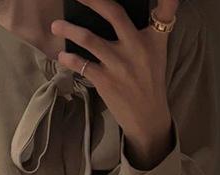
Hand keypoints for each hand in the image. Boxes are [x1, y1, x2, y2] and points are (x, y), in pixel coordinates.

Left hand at [51, 0, 177, 169]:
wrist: (147, 118)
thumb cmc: (149, 82)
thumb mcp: (156, 54)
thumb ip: (146, 32)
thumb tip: (116, 16)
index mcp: (154, 38)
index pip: (164, 11)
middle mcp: (137, 47)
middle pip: (113, 13)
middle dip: (92, 0)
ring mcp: (119, 64)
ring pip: (89, 39)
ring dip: (69, 30)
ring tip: (55, 26)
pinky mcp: (106, 81)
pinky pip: (82, 65)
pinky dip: (69, 59)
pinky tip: (62, 56)